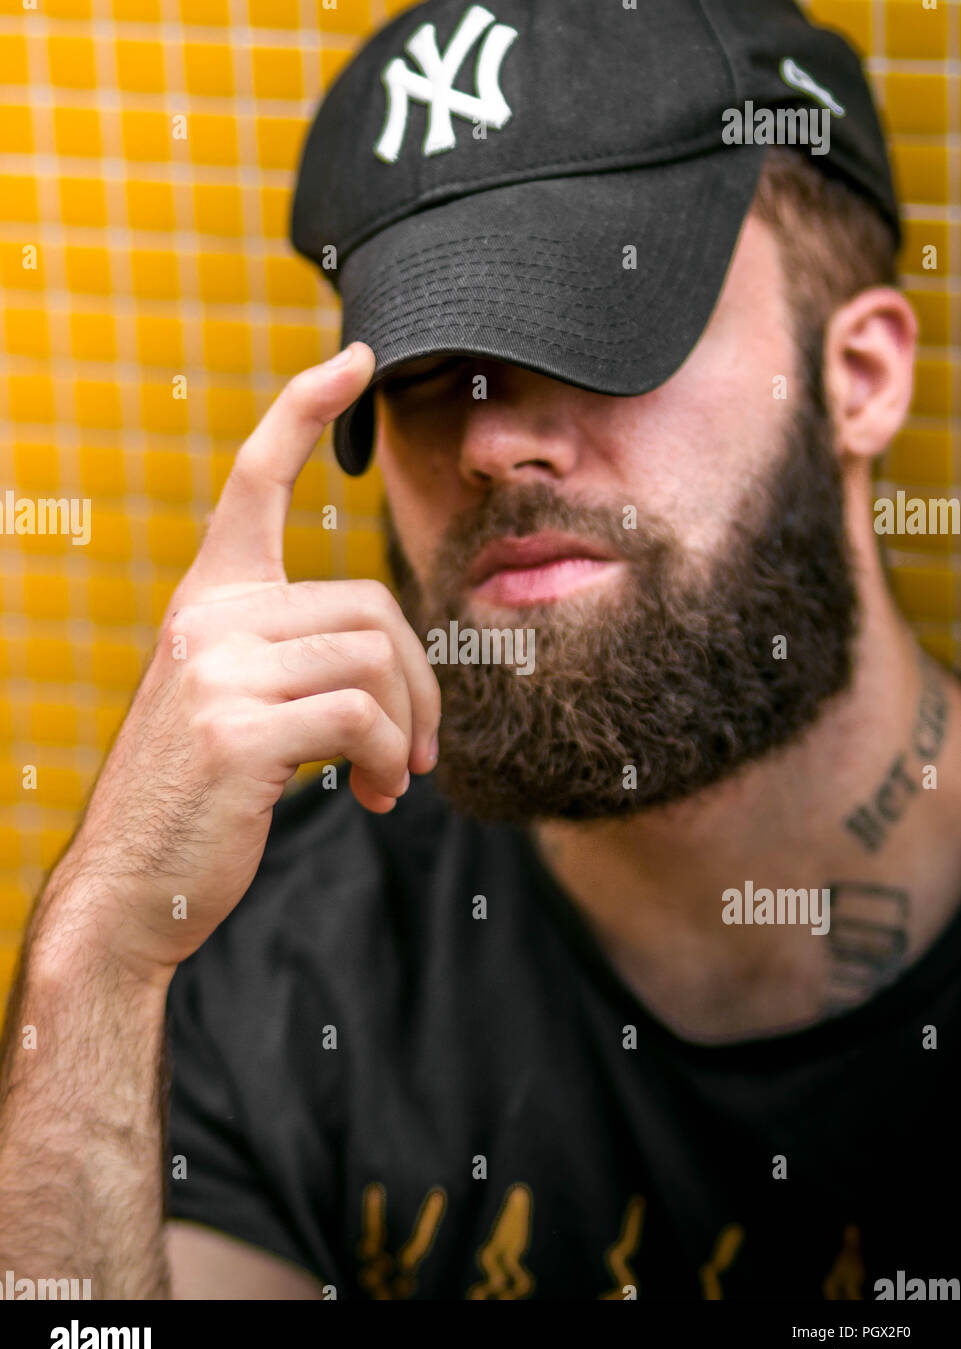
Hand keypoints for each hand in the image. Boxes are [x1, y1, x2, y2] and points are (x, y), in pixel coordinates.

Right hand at [55, 344, 440, 978]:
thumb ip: (294, 659)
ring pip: (373, 659)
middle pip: (369, 603)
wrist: (130, 888)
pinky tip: (372, 797)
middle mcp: (207, 618)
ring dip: (406, 730)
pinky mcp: (237, 726)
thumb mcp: (234, 705)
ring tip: (390, 780)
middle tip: (423, 747)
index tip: (351, 358)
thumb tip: (391, 662)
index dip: (303, 413)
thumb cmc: (197, 799)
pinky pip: (362, 715)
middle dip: (418, 680)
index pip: (255, 481)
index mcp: (208, 602)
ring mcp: (216, 667)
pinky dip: (389, 760)